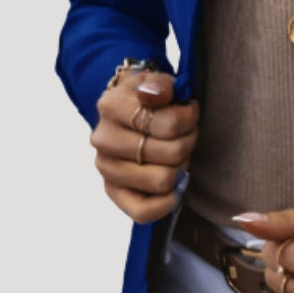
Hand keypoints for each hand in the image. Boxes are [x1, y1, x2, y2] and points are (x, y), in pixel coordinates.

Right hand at [91, 70, 198, 223]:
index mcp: (111, 106)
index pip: (169, 124)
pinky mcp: (113, 191)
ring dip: (180, 167)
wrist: (126, 112)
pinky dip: (167, 202)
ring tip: (177, 153)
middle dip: (189, 142)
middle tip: (187, 133)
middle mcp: (103, 139)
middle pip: (171, 153)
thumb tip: (154, 96)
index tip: (190, 111)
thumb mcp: (156, 80)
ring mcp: (106, 168)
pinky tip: (175, 185)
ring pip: (163, 180)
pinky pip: (143, 212)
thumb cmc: (148, 98)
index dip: (190, 120)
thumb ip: (159, 84)